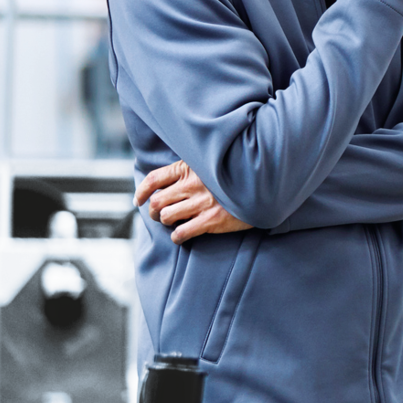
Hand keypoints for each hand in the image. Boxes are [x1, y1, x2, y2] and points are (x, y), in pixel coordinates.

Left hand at [135, 160, 253, 243]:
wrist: (264, 187)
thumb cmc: (236, 176)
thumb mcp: (212, 165)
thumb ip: (191, 171)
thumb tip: (166, 184)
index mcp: (190, 168)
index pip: (154, 179)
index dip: (142, 191)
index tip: (138, 200)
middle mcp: (194, 184)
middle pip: (157, 201)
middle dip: (154, 211)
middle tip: (159, 216)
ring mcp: (203, 202)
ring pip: (167, 217)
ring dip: (166, 223)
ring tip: (173, 224)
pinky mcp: (212, 219)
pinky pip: (182, 232)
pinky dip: (177, 237)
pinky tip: (182, 236)